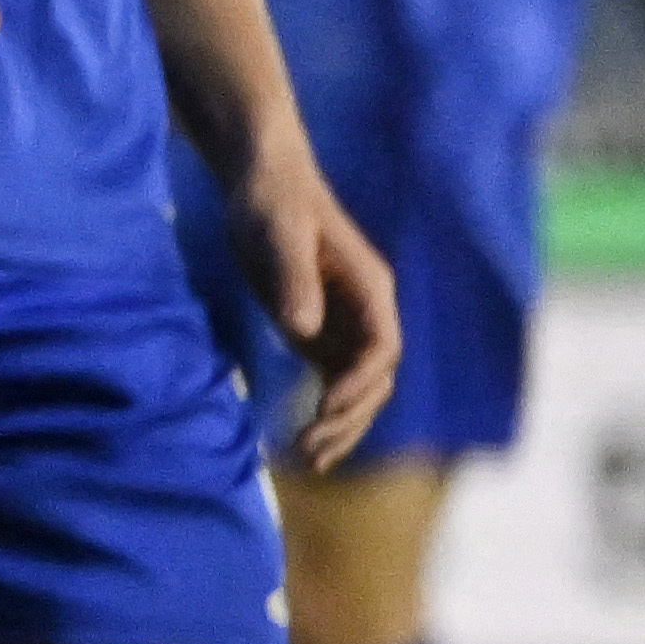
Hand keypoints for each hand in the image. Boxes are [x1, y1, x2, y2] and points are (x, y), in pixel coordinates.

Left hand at [242, 138, 404, 471]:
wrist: (262, 182)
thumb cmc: (273, 202)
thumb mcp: (277, 235)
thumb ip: (293, 280)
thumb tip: (304, 329)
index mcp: (370, 289)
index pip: (382, 349)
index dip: (361, 383)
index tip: (327, 407)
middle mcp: (367, 313)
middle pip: (375, 380)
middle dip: (349, 418)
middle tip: (310, 449)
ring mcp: (345, 327)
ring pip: (359, 391)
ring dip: (340, 427)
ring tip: (309, 460)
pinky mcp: (320, 334)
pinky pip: (334, 385)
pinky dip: (325, 416)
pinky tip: (307, 445)